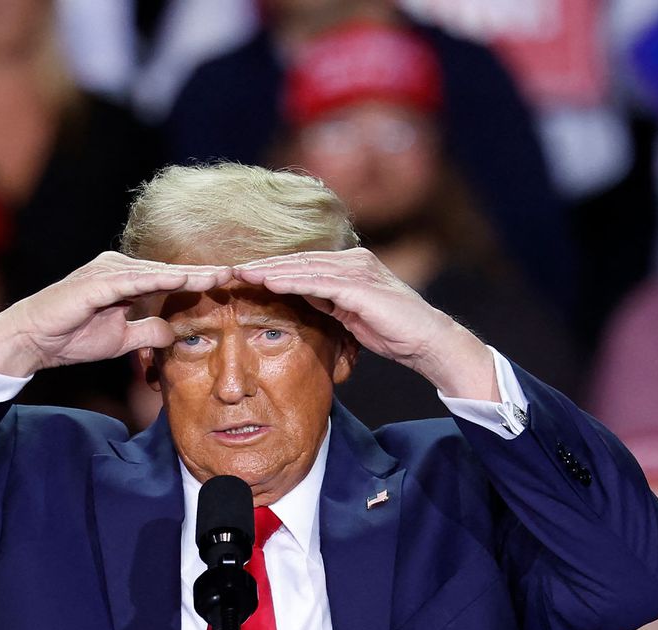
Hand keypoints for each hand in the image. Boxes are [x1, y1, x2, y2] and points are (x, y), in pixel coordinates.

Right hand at [0, 252, 232, 376]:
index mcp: (126, 278)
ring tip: (224, 275)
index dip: (204, 282)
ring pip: (159, 272)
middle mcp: (119, 267)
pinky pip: (135, 280)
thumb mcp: (121, 339)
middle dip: (206, 272)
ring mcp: (107, 271)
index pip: (172, 280)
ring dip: (192, 274)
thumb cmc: (71, 337)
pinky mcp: (96, 282)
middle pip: (171, 270)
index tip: (235, 285)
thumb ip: (148, 332)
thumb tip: (174, 332)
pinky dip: (162, 279)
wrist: (31, 341)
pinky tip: (187, 279)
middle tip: (243, 272)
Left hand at [233, 248, 496, 399]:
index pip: (302, 264)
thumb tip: (300, 295)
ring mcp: (358, 271)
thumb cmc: (392, 331)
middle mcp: (353, 260)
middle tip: (230, 268)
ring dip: (270, 271)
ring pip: (304, 268)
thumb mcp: (350, 314)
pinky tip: (268, 283)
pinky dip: (292, 282)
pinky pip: (319, 282)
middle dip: (263, 265)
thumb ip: (327, 300)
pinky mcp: (360, 287)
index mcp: (350, 265)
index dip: (270, 268)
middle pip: (298, 261)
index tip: (241, 274)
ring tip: (241, 274)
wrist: (427, 342)